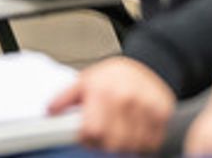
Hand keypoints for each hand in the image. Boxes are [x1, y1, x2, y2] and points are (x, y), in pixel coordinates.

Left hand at [48, 56, 175, 153]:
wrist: (148, 64)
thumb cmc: (115, 75)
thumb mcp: (85, 80)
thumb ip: (65, 97)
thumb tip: (49, 111)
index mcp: (102, 91)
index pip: (93, 131)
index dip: (88, 138)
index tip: (89, 134)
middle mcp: (124, 98)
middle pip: (113, 143)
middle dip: (106, 143)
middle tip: (106, 133)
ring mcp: (145, 106)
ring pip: (132, 146)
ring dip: (125, 145)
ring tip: (122, 129)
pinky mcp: (161, 113)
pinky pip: (151, 142)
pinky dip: (143, 142)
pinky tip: (137, 129)